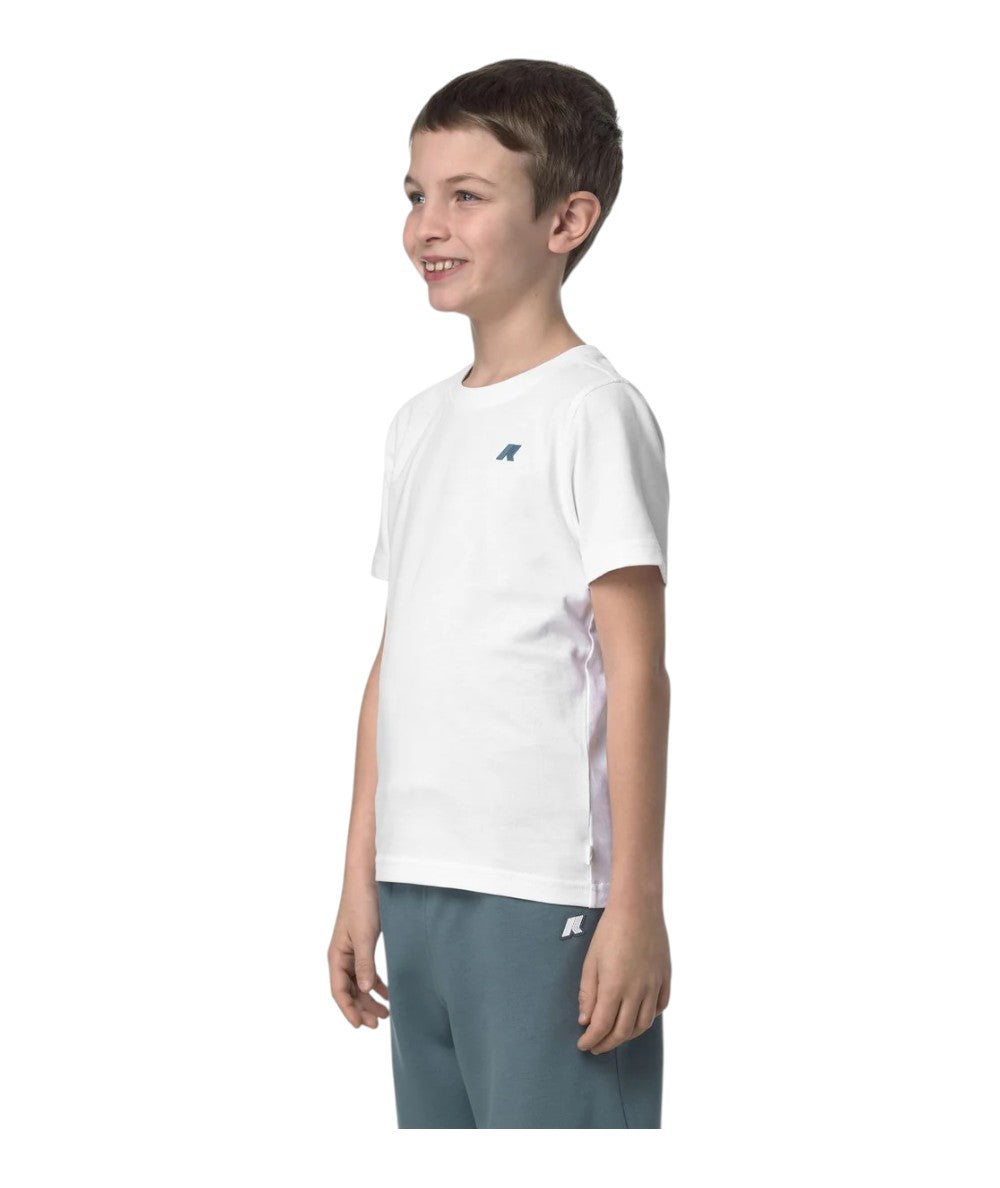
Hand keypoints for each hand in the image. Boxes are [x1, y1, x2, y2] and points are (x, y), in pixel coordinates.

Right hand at [328, 881, 389, 1029]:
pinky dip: (376, 984)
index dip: (348, 1010)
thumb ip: (365, 964)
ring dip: (370, 999)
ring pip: (359, 983)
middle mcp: (341, 956)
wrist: (366, 879)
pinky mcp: (363, 945)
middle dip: (362, 1008)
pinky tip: (387, 993)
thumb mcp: (364, 936)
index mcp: (336, 956)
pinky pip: (367, 972)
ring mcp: (352, 951)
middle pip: (349, 991)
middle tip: (378, 1023)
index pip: (339, 991)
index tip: (360, 1026)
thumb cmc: (362, 904)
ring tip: (385, 1013)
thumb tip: (367, 990)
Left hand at [576, 900, 670, 1054]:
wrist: (638, 908)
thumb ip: (587, 993)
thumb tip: (585, 1020)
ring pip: (643, 1024)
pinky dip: (648, 1018)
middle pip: (623, 1031)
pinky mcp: (665, 977)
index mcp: (614, 987)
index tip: (583, 1045)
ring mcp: (654, 985)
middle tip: (596, 1046)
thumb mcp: (591, 961)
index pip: (602, 1026)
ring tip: (615, 1036)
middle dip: (607, 1043)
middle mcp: (637, 991)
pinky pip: (660, 1007)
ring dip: (628, 1035)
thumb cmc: (610, 931)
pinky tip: (638, 1018)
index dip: (591, 1040)